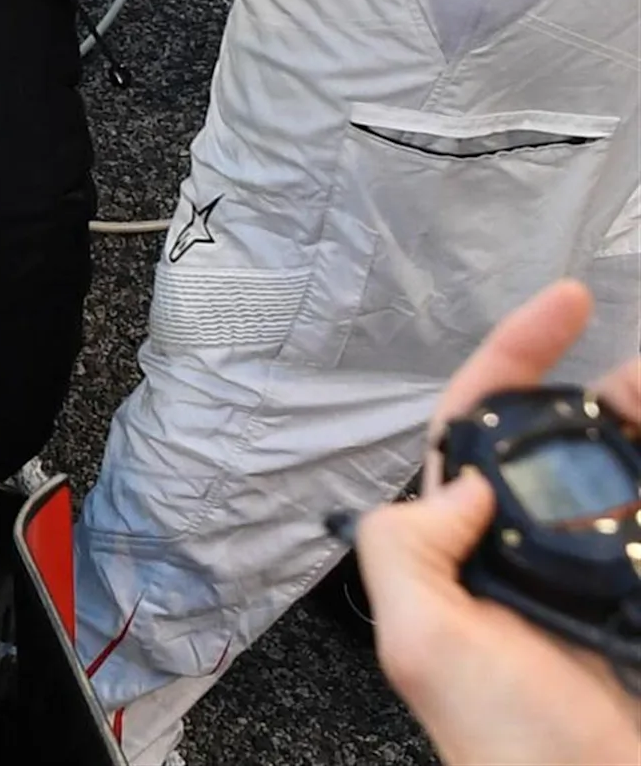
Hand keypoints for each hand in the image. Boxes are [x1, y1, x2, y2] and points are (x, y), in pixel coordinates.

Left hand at [358, 281, 640, 765]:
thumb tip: (457, 486)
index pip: (482, 425)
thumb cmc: (505, 747)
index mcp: (469, 548)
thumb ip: (407, 551)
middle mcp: (536, 550)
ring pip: (637, 473)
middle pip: (580, 439)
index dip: (517, 358)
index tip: (567, 302)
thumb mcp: (423, 644)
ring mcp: (606, 574)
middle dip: (620, 386)